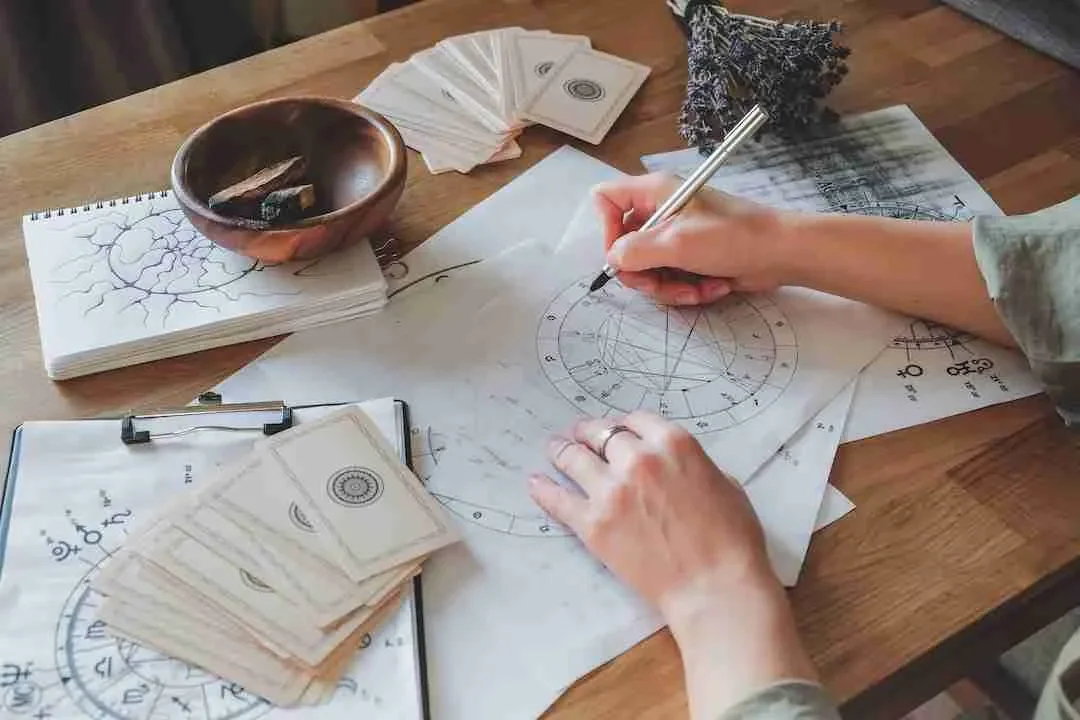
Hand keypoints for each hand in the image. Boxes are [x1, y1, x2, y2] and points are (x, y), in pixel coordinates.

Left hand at [527, 411, 773, 615]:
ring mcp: (610, 491)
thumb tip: (675, 467)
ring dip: (561, 450)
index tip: (616, 430)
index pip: (634, 420)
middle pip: (600, 434)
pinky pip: (558, 500)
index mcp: (673, 443)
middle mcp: (637, 459)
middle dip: (589, 433)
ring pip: (573, 458)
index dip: (623, 425)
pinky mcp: (592, 524)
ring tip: (554, 449)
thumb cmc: (732, 539)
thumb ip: (692, 465)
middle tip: (580, 435)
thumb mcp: (724, 483)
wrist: (713, 586)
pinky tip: (535, 483)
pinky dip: (544, 489)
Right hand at [592, 173, 789, 305]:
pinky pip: (670, 278)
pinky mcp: (690, 257)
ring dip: (670, 286)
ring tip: (697, 288)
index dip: (607, 230)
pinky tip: (711, 286)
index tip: (624, 254)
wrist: (781, 254)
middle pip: (624, 246)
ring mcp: (676, 236)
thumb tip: (614, 260)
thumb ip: (634, 251)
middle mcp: (661, 211)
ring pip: (648, 269)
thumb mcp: (677, 244)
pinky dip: (688, 289)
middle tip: (662, 284)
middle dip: (644, 273)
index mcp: (654, 192)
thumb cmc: (734, 238)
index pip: (606, 200)